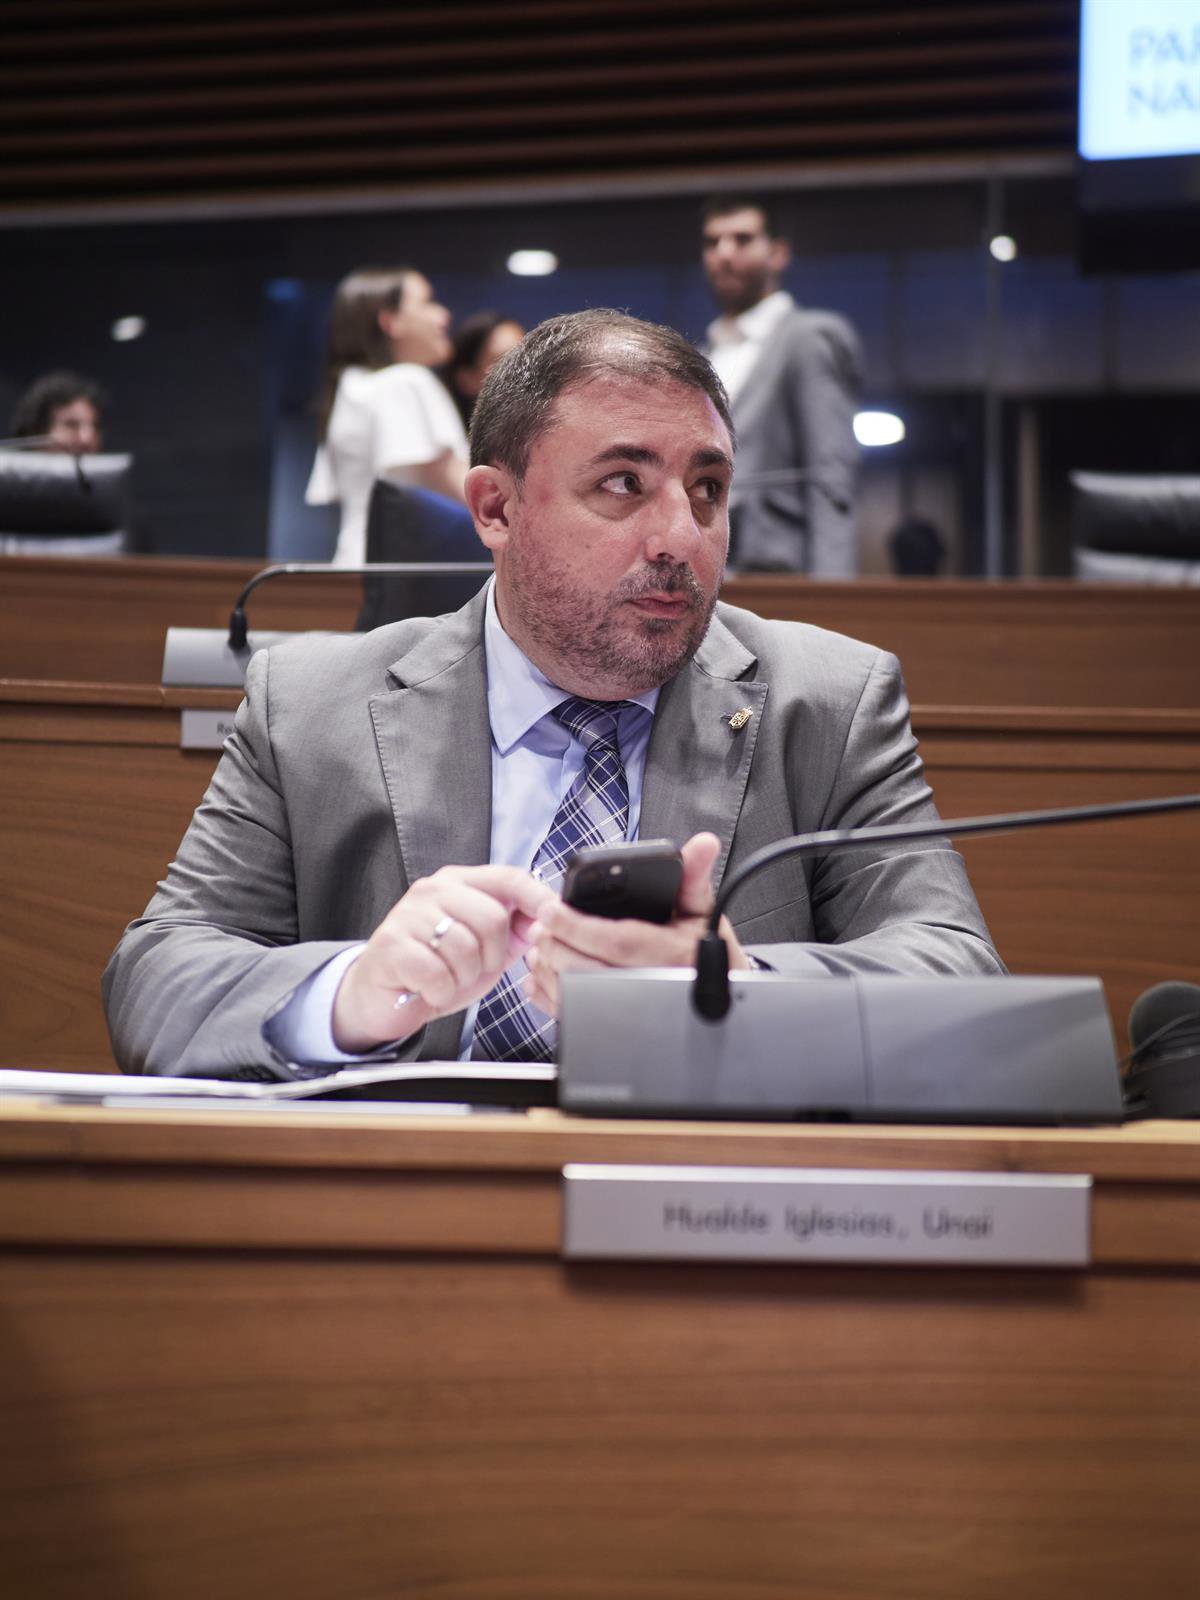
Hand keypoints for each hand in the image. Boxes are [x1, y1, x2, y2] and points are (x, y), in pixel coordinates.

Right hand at [332, 865, 554, 1051]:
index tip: (555, 919)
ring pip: (466, 948)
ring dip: (464, 977)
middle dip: (492, 956)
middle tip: (473, 969)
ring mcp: (408, 914)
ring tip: (447, 978)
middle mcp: (432, 891)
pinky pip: (438, 973)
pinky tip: (429, 988)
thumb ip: (514, 931)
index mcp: (458, 883)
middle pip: (492, 917)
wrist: (380, 997)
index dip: (538, 898)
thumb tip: (547, 919)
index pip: (508, 877)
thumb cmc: (434, 969)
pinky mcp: (391, 945)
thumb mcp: (483, 949)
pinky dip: (441, 991)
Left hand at [523, 831, 749, 1016]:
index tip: (552, 911)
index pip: (617, 941)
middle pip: (589, 971)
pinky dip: (550, 997)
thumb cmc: (706, 950)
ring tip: (540, 946)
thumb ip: (694, 876)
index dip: (578, 927)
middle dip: (556, 947)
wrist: (717, 995)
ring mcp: (634, 1009)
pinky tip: (544, 976)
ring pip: (577, 996)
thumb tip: (703, 844)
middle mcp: (653, 985)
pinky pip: (575, 1016)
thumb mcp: (703, 911)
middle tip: (539, 927)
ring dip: (549, 970)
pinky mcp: (617, 1024)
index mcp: (674, 954)